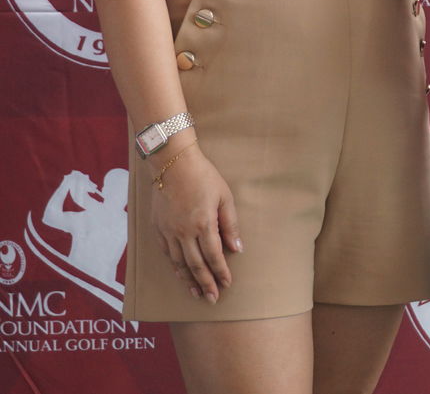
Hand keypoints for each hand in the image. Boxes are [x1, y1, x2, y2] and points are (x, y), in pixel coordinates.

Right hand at [150, 146, 239, 303]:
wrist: (173, 163)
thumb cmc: (204, 177)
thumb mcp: (225, 197)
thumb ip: (230, 224)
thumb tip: (237, 248)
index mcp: (203, 224)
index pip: (214, 256)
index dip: (221, 272)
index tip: (227, 285)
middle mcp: (183, 231)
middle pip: (195, 265)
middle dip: (205, 284)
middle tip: (212, 299)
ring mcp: (168, 231)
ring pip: (179, 262)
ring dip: (188, 280)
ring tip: (196, 293)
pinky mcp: (158, 228)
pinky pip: (167, 253)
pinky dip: (174, 266)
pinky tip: (180, 274)